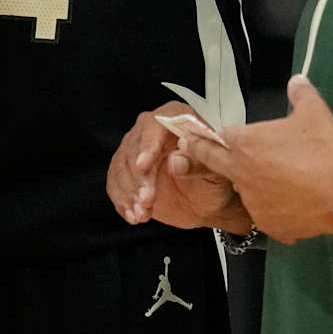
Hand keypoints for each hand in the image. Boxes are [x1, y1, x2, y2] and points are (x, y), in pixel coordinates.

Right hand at [106, 103, 248, 231]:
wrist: (206, 202)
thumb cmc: (214, 181)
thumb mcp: (216, 173)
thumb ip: (199, 164)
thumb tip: (176, 160)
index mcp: (177, 119)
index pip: (155, 124)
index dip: (148, 145)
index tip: (143, 165)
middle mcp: (152, 131)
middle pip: (134, 147)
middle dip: (138, 176)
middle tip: (147, 198)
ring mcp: (137, 151)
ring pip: (122, 166)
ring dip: (130, 192)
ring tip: (144, 211)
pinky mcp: (127, 172)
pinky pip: (116, 183)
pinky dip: (122, 200)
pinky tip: (134, 214)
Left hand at [172, 75, 332, 244]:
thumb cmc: (323, 149)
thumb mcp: (314, 113)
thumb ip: (301, 94)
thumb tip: (297, 80)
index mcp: (245, 144)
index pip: (223, 135)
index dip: (227, 134)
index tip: (220, 135)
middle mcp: (241, 173)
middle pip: (214, 161)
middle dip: (202, 152)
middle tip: (190, 147)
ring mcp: (253, 202)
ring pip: (245, 190)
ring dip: (252, 184)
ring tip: (276, 181)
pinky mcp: (268, 225)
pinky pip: (266, 214)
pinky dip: (275, 208)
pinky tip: (292, 203)